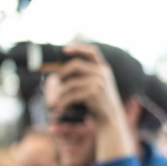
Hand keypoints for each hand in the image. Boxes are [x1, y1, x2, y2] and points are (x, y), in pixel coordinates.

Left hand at [52, 43, 134, 162]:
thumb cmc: (100, 102)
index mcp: (104, 68)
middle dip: (62, 73)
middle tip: (55, 82)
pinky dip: (63, 102)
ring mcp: (99, 82)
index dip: (78, 47)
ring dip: (59, 93)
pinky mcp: (94, 93)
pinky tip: (61, 109)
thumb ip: (86, 75)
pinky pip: (72, 94)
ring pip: (71, 83)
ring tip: (55, 102)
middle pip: (75, 65)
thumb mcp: (98, 84)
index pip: (92, 51)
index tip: (64, 49)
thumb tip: (60, 72)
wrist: (112, 118)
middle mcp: (103, 72)